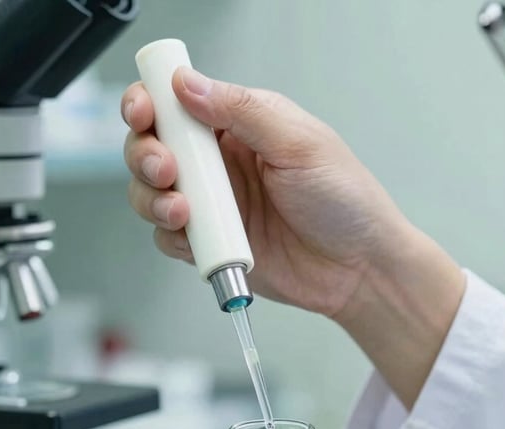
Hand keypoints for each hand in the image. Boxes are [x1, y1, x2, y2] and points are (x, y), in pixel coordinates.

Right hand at [122, 68, 414, 319]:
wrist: (359, 269)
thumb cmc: (346, 201)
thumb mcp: (300, 143)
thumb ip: (242, 111)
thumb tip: (189, 84)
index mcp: (241, 125)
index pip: (179, 102)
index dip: (151, 101)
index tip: (145, 111)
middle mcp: (221, 163)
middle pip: (154, 146)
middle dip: (145, 152)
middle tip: (165, 166)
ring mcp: (214, 206)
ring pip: (151, 193)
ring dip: (152, 197)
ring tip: (181, 208)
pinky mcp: (212, 245)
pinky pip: (170, 239)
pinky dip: (172, 237)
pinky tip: (193, 236)